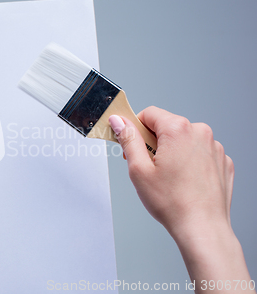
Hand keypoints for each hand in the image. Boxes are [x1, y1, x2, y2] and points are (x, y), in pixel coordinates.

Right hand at [108, 107, 253, 292]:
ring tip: (168, 177)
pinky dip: (189, 161)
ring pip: (184, 140)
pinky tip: (184, 181)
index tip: (131, 144)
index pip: (149, 113)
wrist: (202, 228)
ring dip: (173, 151)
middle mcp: (200, 132)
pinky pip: (199, 152)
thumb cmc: (172, 202)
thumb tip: (119, 121)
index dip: (135, 128)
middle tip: (148, 167)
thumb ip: (128, 139)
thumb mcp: (139, 169)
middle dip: (154, 142)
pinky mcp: (222, 161)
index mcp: (178, 130)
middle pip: (167, 126)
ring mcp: (214, 147)